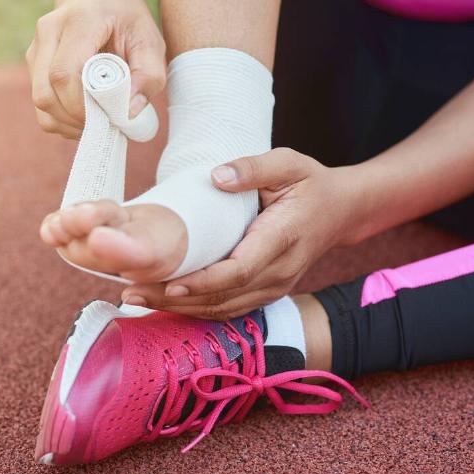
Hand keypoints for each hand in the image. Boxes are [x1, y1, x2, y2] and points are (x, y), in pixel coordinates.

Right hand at [25, 0, 165, 138]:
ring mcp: (36, 50)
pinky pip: (41, 106)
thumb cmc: (126, 18)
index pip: (64, 74)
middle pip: (45, 94)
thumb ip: (149, 76)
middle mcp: (48, 34)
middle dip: (76, 120)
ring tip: (98, 121)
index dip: (82, 107)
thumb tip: (129, 113)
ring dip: (68, 123)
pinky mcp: (34, 65)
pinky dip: (62, 120)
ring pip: (40, 103)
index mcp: (78, 23)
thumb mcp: (150, 40)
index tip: (109, 119)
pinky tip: (85, 116)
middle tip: (106, 125)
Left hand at [122, 148, 361, 319]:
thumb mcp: (289, 163)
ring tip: (138, 298)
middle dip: (177, 298)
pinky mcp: (266, 293)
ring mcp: (274, 288)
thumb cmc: (311, 185)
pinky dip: (196, 309)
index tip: (169, 282)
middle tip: (132, 291)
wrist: (341, 212)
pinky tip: (164, 302)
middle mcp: (280, 272)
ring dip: (180, 308)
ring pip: (224, 309)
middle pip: (225, 296)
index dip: (204, 280)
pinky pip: (229, 309)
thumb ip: (254, 168)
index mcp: (283, 238)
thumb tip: (216, 178)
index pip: (240, 269)